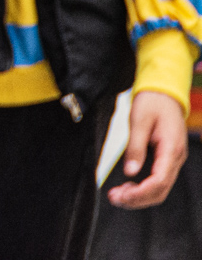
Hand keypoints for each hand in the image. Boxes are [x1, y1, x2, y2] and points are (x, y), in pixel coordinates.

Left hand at [108, 90, 189, 209]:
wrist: (164, 93)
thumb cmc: (152, 103)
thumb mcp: (138, 121)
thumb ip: (135, 147)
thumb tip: (130, 171)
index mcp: (171, 149)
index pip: (160, 180)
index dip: (142, 192)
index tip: (124, 195)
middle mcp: (176, 158)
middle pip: (161, 189)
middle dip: (138, 198)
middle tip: (115, 199)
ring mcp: (173, 160)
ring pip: (161, 188)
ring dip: (140, 195)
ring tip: (118, 196)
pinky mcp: (167, 159)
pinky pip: (159, 179)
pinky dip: (144, 187)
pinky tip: (129, 187)